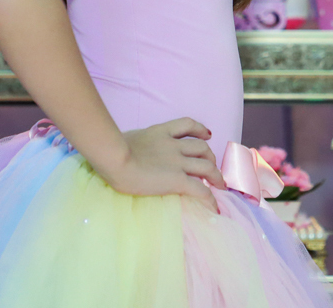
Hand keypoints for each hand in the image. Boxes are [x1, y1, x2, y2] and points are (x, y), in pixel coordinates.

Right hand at [98, 117, 226, 211]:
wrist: (115, 158)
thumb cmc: (112, 150)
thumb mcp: (129, 139)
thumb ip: (138, 143)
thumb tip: (131, 151)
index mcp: (161, 132)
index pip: (187, 124)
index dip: (201, 130)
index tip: (207, 135)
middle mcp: (174, 145)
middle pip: (202, 147)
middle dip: (210, 157)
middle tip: (212, 168)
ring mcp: (178, 162)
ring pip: (207, 166)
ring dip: (216, 176)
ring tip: (220, 185)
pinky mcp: (177, 180)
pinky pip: (200, 190)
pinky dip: (210, 198)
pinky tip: (213, 207)